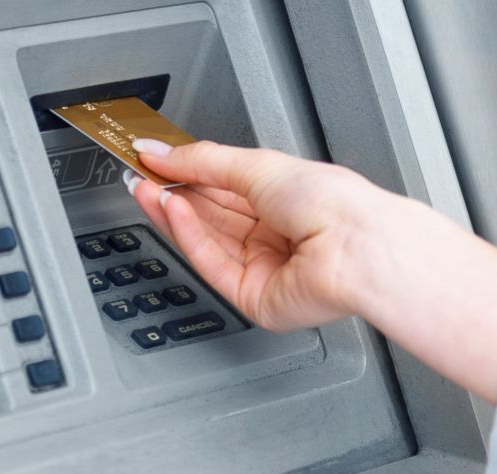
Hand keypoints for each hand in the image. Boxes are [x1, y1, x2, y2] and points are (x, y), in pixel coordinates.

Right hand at [125, 139, 392, 331]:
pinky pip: (212, 264)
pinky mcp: (254, 297)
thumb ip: (203, 160)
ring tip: (146, 187)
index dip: (187, 173)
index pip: (224, 186)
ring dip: (173, 212)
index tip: (154, 160)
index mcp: (285, 200)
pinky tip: (171, 210)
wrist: (356, 249)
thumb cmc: (333, 206)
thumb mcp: (259, 165)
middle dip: (173, 192)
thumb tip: (160, 151)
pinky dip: (188, 236)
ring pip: (206, 240)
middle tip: (140, 173)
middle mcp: (275, 235)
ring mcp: (264, 268)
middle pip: (210, 214)